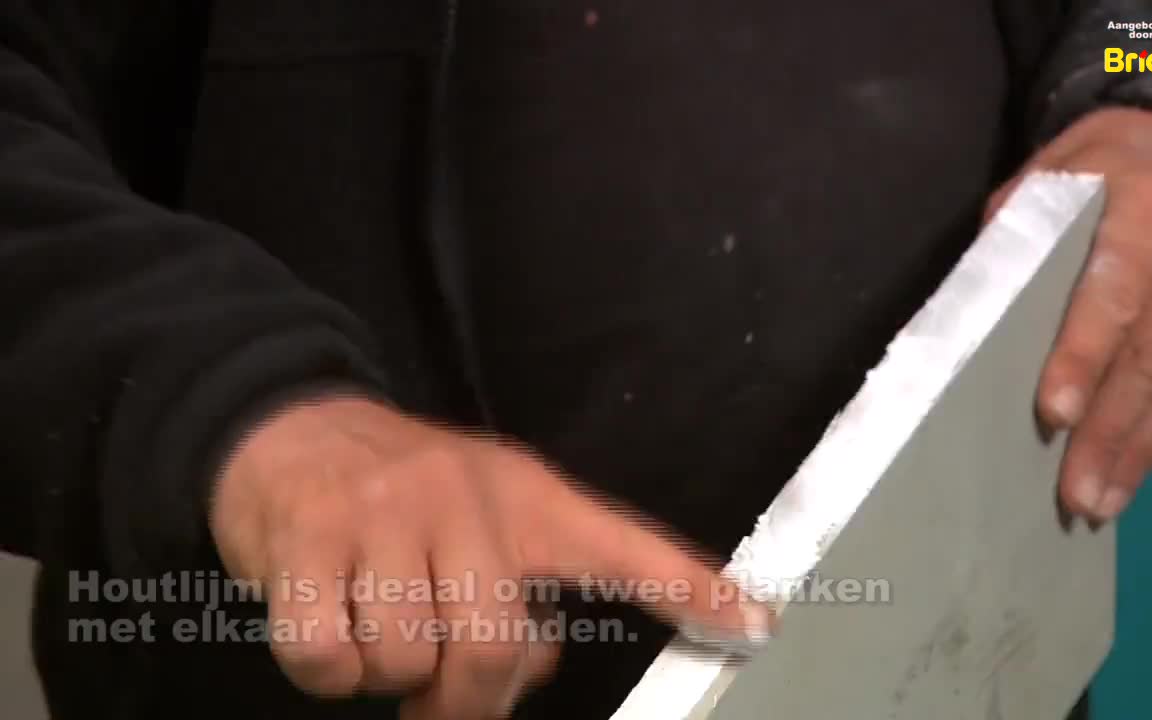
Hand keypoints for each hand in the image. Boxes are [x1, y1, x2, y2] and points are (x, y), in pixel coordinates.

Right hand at [212, 395, 766, 718]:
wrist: (295, 433)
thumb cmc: (407, 492)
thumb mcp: (484, 515)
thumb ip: (522, 586)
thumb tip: (530, 666)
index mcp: (526, 497)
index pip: (620, 545)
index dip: (687, 587)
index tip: (752, 624)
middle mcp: (465, 500)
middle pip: (492, 646)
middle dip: (466, 699)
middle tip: (441, 696)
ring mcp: (384, 516)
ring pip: (404, 659)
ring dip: (388, 674)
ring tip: (377, 626)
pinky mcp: (307, 541)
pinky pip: (327, 656)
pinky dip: (327, 670)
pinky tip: (328, 625)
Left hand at [986, 107, 1151, 522]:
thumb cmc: (1097, 169)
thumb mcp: (1049, 179)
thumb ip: (1019, 239)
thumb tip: (981, 317)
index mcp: (1151, 203)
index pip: (1115, 294)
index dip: (1083, 358)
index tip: (1053, 416)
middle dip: (1113, 431)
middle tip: (1077, 495)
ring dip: (1145, 449)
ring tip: (1102, 501)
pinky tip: (1143, 467)